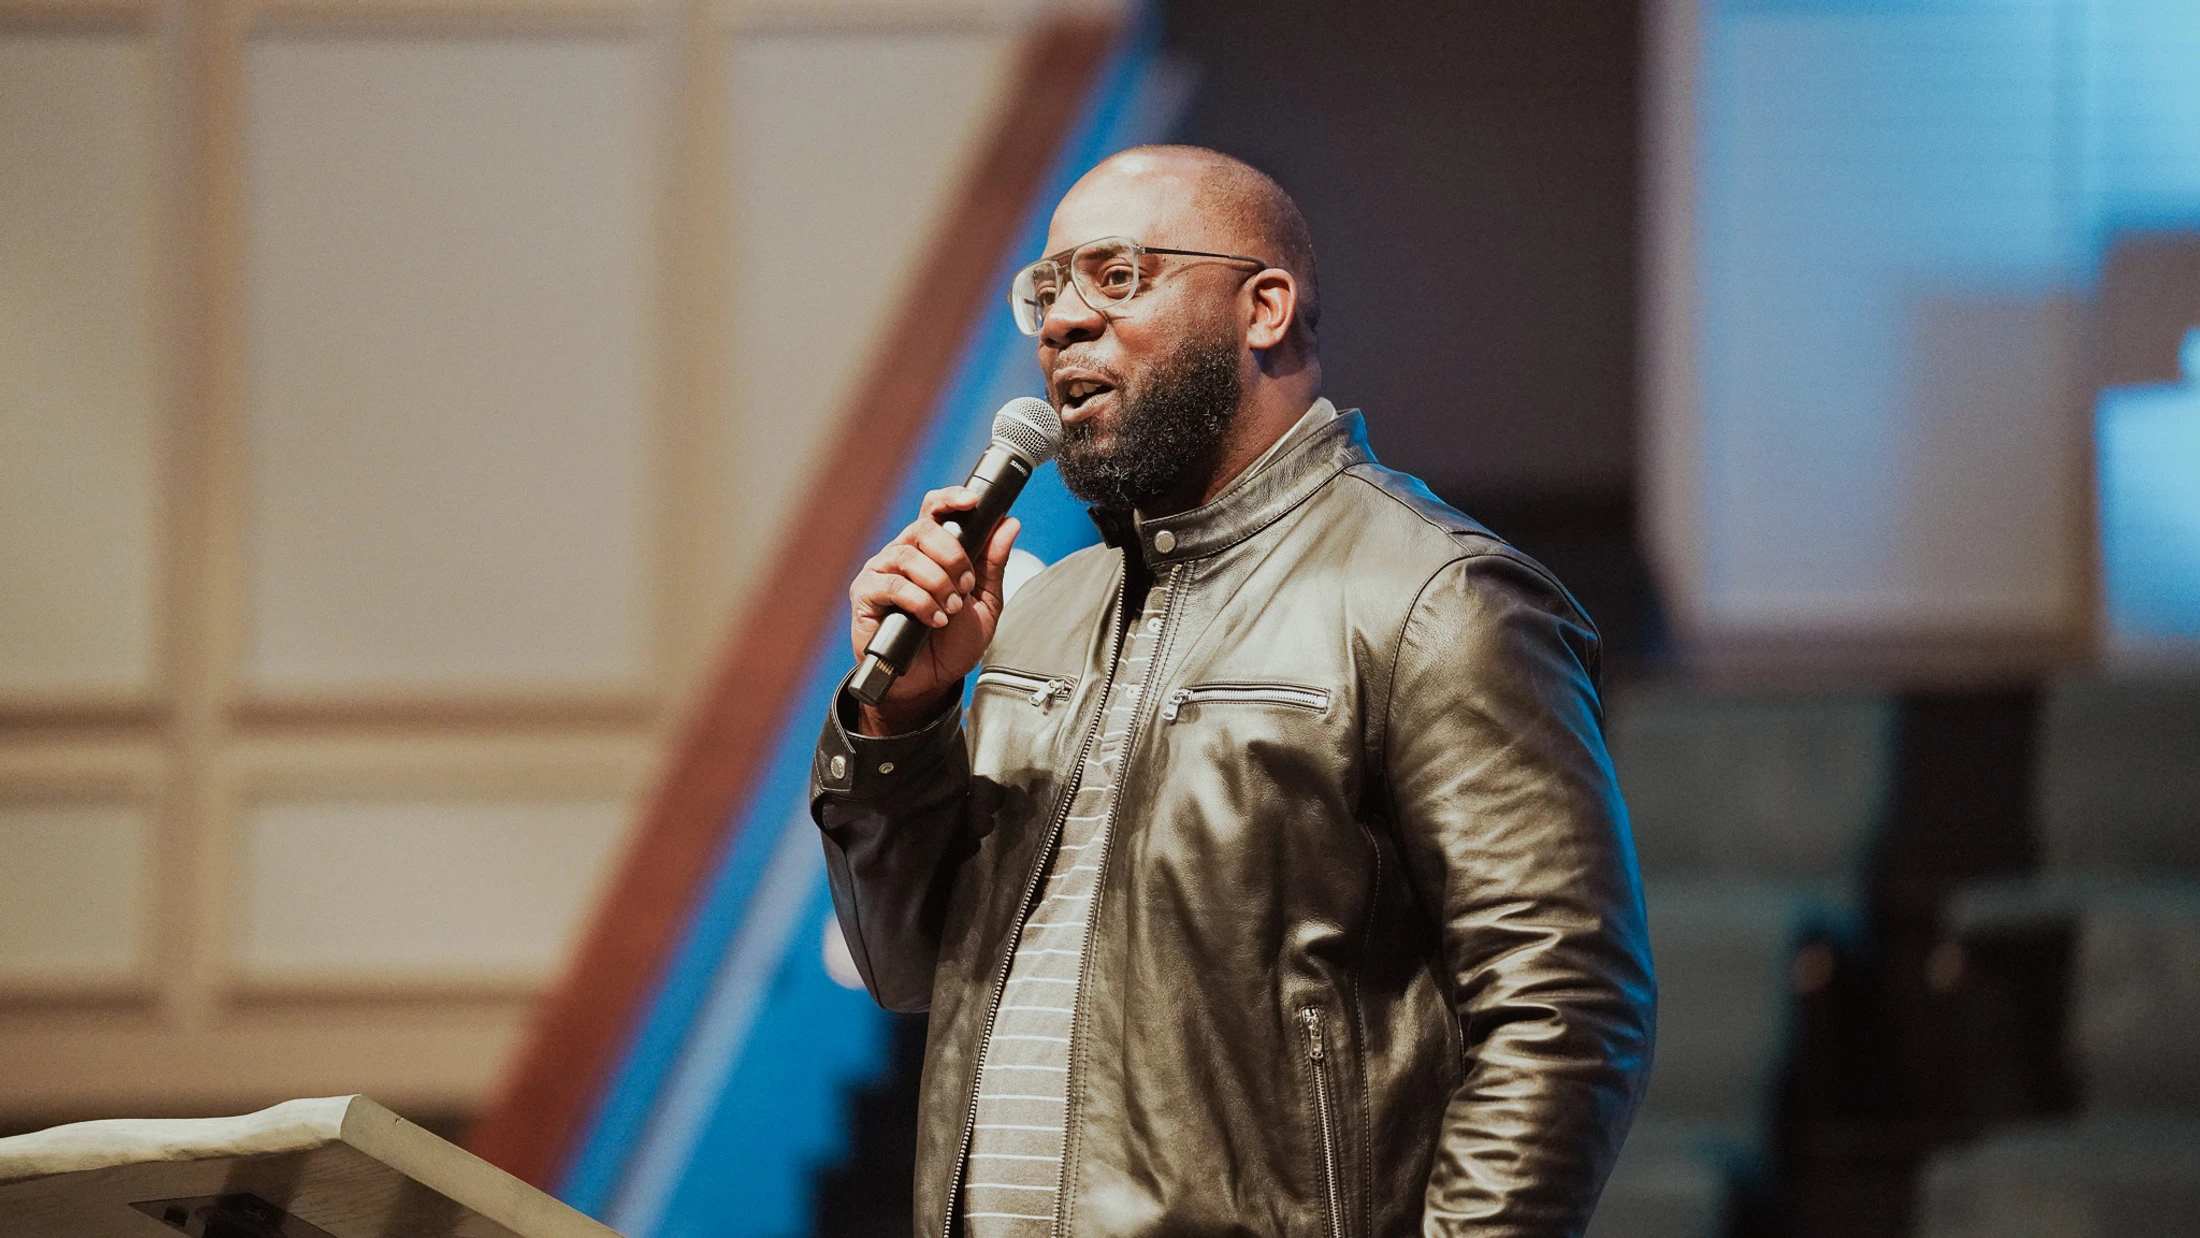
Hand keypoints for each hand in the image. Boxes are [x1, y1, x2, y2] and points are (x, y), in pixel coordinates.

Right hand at [847, 486, 1021, 733]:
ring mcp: (881, 572)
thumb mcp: (984, 601)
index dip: (950, 499)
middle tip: (965, 586)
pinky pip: (893, 585)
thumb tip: (1008, 523)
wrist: (931, 681)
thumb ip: (993, 562)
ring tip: (951, 609)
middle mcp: (902, 554)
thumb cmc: (952, 641)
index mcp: (930, 549)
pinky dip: (920, 602)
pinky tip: (933, 619)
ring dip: (938, 583)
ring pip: (909, 556)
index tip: (972, 503)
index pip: (934, 509)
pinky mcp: (865, 595)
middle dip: (953, 556)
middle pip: (923, 528)